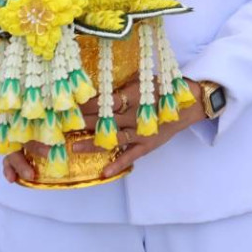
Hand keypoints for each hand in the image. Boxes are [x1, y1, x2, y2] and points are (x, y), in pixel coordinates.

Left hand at [1, 77, 194, 182]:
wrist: (190, 103)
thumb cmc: (164, 87)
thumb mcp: (144, 79)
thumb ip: (123, 84)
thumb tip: (98, 83)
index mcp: (133, 95)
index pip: (105, 100)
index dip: (87, 103)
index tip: (68, 104)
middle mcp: (135, 114)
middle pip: (104, 119)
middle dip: (82, 122)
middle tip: (62, 125)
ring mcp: (141, 131)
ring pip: (113, 138)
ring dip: (93, 142)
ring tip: (73, 146)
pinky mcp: (147, 145)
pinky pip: (131, 156)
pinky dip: (118, 164)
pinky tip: (104, 172)